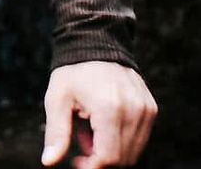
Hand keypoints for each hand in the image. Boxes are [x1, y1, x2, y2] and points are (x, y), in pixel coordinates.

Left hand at [41, 60, 155, 166]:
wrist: (96, 43)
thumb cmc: (72, 71)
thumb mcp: (57, 99)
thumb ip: (57, 133)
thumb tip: (49, 162)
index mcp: (109, 108)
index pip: (109, 157)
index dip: (92, 167)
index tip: (75, 162)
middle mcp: (134, 111)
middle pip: (123, 159)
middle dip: (100, 159)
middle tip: (80, 143)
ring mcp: (146, 111)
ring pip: (134, 151)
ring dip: (111, 151)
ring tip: (89, 130)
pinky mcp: (151, 109)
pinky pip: (140, 138)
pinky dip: (121, 140)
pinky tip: (102, 125)